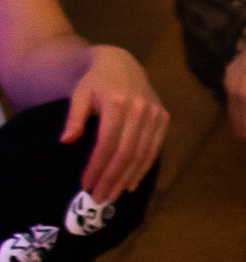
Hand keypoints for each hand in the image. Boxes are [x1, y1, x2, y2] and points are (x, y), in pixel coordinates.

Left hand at [62, 46, 168, 202]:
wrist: (121, 63)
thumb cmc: (94, 81)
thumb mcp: (78, 95)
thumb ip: (73, 117)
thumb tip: (65, 141)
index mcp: (117, 102)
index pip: (108, 142)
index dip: (97, 166)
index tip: (85, 184)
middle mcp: (140, 109)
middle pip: (127, 152)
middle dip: (112, 178)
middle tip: (98, 198)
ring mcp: (155, 114)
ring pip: (143, 154)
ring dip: (127, 178)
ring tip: (112, 195)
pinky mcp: (163, 118)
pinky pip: (154, 149)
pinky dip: (143, 169)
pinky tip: (130, 183)